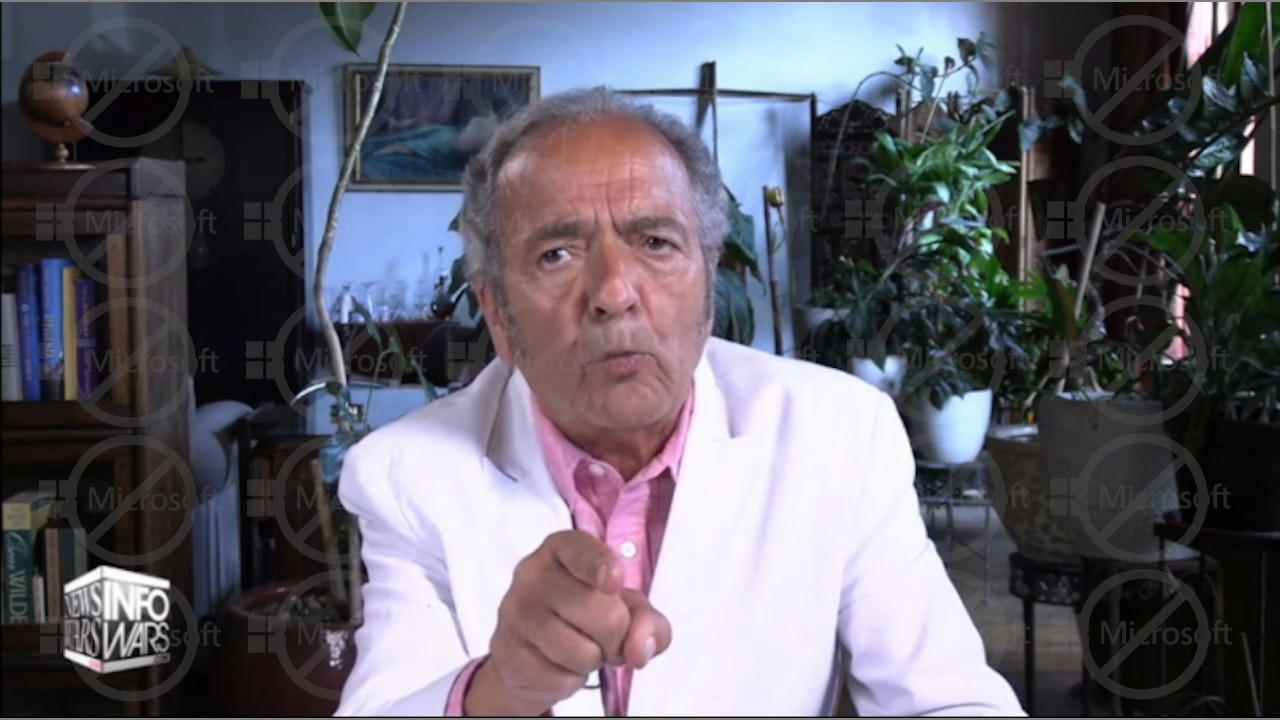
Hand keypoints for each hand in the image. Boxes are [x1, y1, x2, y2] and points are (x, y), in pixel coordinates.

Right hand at [463, 530, 672, 715]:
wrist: (531, 657)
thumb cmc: (582, 619)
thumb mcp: (624, 609)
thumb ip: (647, 621)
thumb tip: (640, 649)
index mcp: (561, 550)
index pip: (581, 550)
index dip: (602, 565)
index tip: (614, 582)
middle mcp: (533, 574)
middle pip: (604, 613)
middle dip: (617, 637)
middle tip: (604, 636)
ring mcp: (516, 613)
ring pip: (584, 651)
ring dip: (594, 661)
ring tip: (578, 647)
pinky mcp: (510, 654)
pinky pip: (563, 678)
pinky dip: (571, 680)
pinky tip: (557, 663)